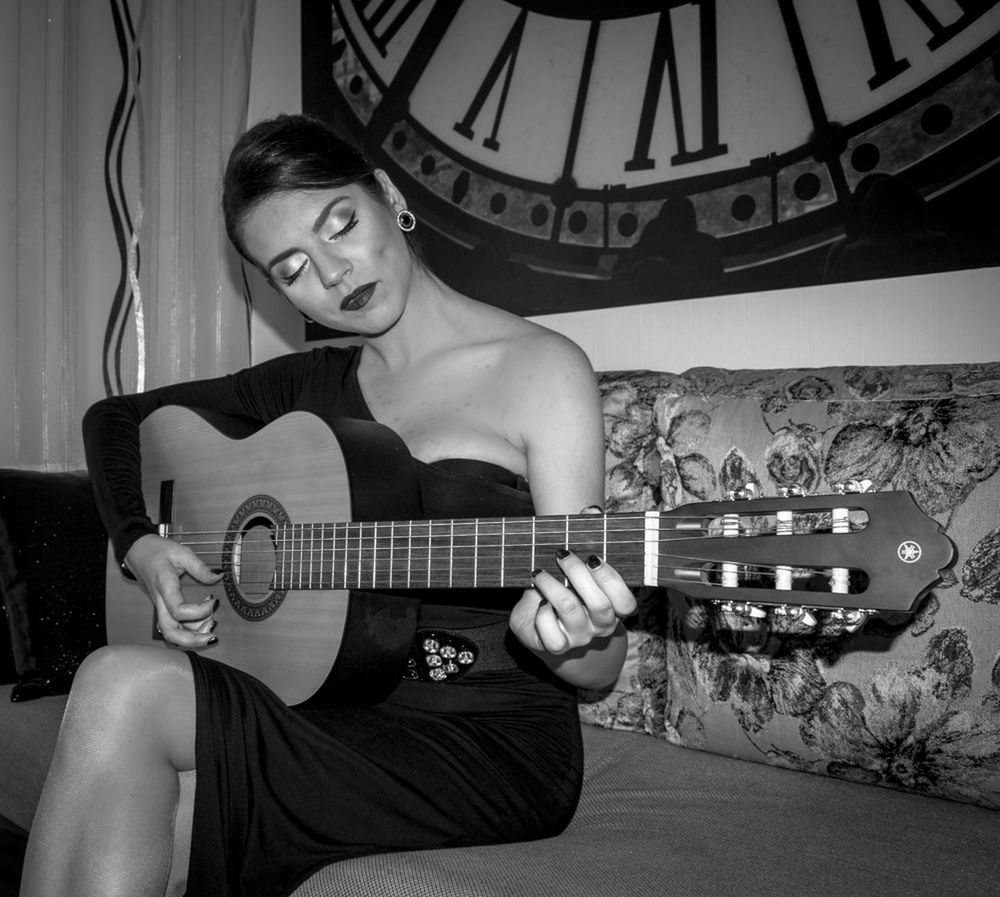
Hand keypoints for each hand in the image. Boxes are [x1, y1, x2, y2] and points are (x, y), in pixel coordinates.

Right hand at [123, 533, 224, 648]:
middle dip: (192, 640)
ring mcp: (160, 606)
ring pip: (171, 632)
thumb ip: (200, 567)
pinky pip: (174, 624)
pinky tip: (204, 617)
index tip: (214, 601)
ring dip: (192, 635)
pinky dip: (190, 628)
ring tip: (211, 623)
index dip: (199, 612)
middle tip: (212, 637)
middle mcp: (160, 601)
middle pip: (169, 632)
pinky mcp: (163, 607)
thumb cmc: (157, 551)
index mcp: (164, 586)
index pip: (178, 610)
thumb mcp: (181, 552)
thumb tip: (219, 576)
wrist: (136, 551)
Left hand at [510, 547, 636, 656]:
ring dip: (551, 585)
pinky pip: (551, 634)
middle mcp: (601, 626)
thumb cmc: (563, 589)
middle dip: (578, 573)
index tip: (592, 557)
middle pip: (600, 605)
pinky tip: (539, 603)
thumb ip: (588, 539)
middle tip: (561, 555)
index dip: (612, 580)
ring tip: (539, 573)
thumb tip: (593, 512)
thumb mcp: (576, 567)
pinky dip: (542, 614)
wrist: (540, 625)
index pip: (626, 603)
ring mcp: (580, 637)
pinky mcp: (557, 646)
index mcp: (614, 608)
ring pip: (570, 609)